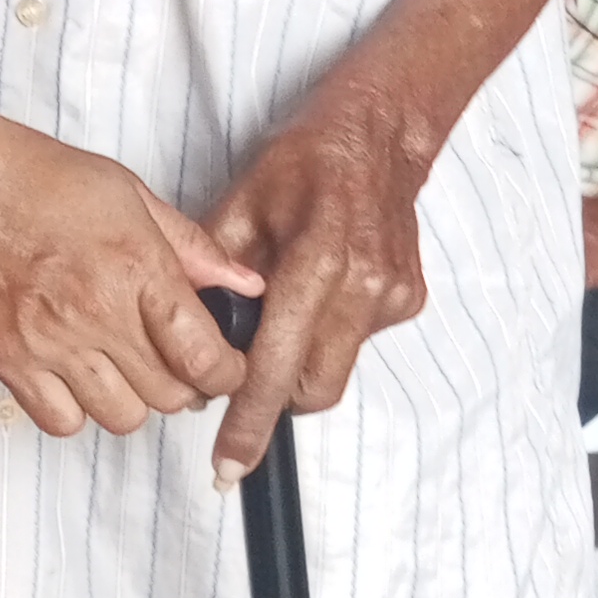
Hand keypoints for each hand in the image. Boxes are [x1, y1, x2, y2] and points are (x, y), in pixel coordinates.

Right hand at [0, 117, 258, 439]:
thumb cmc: (31, 176)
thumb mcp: (129, 193)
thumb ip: (191, 247)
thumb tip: (244, 285)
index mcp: (135, 265)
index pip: (204, 356)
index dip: (228, 373)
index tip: (225, 367)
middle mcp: (94, 310)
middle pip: (170, 396)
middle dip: (185, 384)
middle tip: (175, 360)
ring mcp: (48, 341)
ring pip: (122, 417)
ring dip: (134, 399)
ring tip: (123, 365)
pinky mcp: (7, 359)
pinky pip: (61, 422)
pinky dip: (76, 409)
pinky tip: (76, 375)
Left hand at [202, 89, 431, 483]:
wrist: (381, 130)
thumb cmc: (304, 159)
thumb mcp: (241, 202)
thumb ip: (213, 274)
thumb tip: (187, 334)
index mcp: (315, 261)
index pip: (276, 367)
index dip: (250, 422)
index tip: (227, 466)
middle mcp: (362, 285)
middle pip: (313, 388)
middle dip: (276, 397)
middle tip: (245, 378)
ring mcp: (393, 295)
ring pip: (336, 369)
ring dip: (303, 360)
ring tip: (286, 313)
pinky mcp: (410, 298)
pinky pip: (358, 341)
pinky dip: (331, 331)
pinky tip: (323, 288)